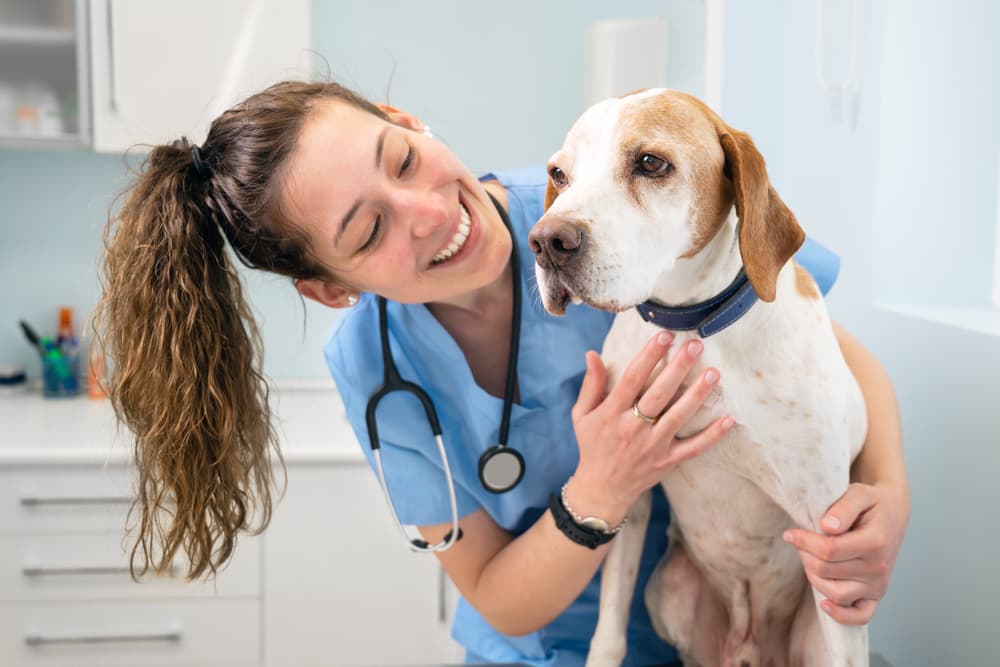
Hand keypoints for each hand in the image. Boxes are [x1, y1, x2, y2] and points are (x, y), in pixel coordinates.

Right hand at [568, 332, 733, 523]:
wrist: (601, 489)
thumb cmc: (592, 446)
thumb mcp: (582, 415)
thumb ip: (591, 385)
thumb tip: (593, 354)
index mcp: (612, 413)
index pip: (632, 378)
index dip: (649, 355)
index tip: (664, 335)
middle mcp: (633, 428)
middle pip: (659, 393)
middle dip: (678, 367)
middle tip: (695, 345)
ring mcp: (652, 446)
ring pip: (678, 416)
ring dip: (697, 394)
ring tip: (713, 373)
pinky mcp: (667, 461)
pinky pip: (693, 448)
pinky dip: (712, 436)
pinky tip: (728, 419)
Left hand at [783, 481, 909, 624]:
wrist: (892, 512)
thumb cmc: (872, 502)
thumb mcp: (859, 493)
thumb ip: (844, 507)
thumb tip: (828, 526)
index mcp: (874, 542)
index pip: (828, 550)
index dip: (803, 541)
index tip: (790, 533)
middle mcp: (878, 567)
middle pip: (826, 570)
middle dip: (805, 554)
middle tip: (799, 541)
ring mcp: (878, 584)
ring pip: (835, 593)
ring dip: (814, 577)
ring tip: (809, 559)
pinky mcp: (876, 595)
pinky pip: (860, 616)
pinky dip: (841, 615)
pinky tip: (824, 603)